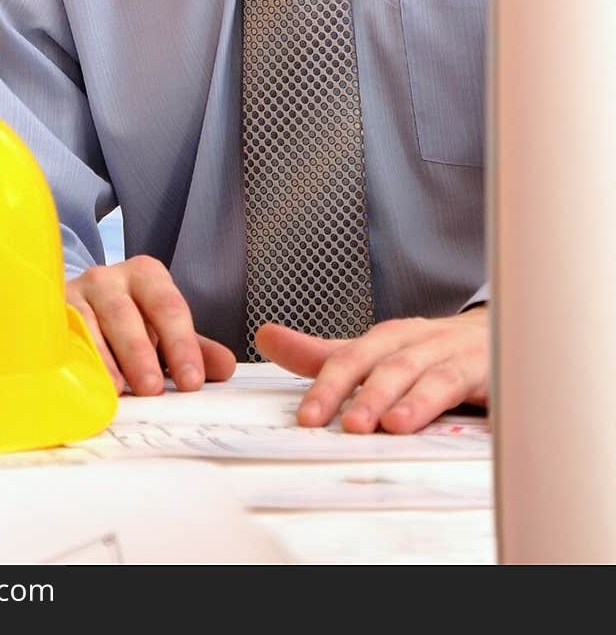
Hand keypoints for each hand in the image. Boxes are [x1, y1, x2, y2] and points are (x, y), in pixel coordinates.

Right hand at [67, 255, 236, 396]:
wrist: (78, 303)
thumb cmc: (128, 320)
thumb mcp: (163, 330)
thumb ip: (194, 348)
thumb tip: (225, 366)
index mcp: (146, 276)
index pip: (168, 307)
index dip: (181, 344)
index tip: (191, 381)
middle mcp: (110, 278)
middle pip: (126, 314)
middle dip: (140, 353)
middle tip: (153, 389)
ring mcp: (76, 294)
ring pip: (90, 324)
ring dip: (105, 359)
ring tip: (118, 390)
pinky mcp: (51, 314)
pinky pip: (61, 336)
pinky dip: (73, 359)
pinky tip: (83, 382)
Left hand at [255, 306, 488, 433]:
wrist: (497, 337)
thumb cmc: (429, 352)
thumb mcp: (374, 354)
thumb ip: (322, 354)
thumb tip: (266, 337)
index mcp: (389, 337)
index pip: (352, 357)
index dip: (328, 385)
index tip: (306, 418)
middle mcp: (420, 340)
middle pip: (387, 363)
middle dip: (362, 392)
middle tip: (341, 424)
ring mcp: (456, 354)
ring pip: (428, 374)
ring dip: (408, 398)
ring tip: (386, 425)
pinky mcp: (488, 371)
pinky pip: (471, 385)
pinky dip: (453, 403)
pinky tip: (436, 422)